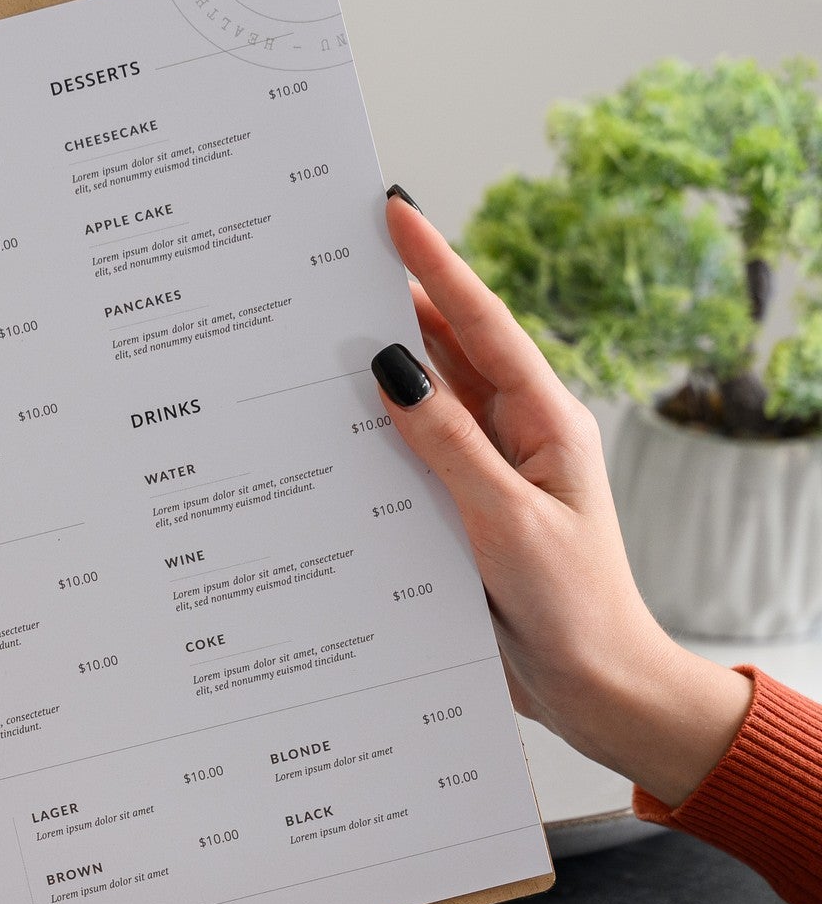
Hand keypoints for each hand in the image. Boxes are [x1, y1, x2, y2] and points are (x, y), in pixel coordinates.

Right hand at [377, 191, 749, 806]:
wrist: (597, 693)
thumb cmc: (570, 607)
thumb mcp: (506, 521)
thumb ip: (447, 444)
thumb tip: (392, 364)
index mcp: (545, 422)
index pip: (480, 325)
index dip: (435, 265)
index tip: (392, 211)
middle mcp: (514, 438)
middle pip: (445, 353)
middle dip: (391, 300)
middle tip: (326, 256)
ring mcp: (484, 477)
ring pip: (420, 405)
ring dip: (372, 370)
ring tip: (307, 327)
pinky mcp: (457, 517)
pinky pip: (405, 461)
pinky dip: (367, 438)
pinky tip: (321, 428)